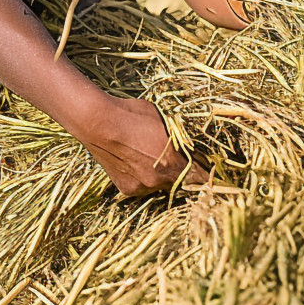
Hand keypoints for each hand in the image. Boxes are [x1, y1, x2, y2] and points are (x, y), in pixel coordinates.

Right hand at [75, 95, 207, 196]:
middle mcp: (158, 180)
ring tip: (147, 156)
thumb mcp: (162, 119)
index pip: (198, 176)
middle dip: (179, 171)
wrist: (98, 123)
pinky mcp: (126, 189)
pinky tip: (133, 161)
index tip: (205, 168)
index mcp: (171, 162)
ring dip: (159, 175)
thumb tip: (187, 144)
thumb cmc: (132, 114)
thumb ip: (177, 137)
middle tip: (173, 157)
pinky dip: (142, 177)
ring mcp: (141, 187)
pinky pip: (142, 185)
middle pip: (179, 182)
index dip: (203, 172)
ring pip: (159, 185)